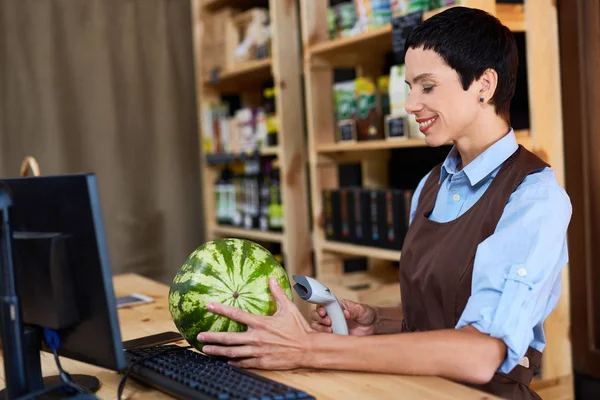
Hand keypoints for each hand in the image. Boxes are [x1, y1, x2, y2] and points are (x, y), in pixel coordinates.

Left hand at [196, 277, 313, 369]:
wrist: (308, 349)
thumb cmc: (298, 328)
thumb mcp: (288, 308)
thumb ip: (278, 293)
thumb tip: (272, 278)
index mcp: (261, 323)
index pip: (236, 315)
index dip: (221, 309)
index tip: (209, 306)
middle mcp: (257, 337)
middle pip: (229, 338)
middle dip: (212, 337)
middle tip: (200, 337)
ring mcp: (258, 351)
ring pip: (233, 353)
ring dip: (218, 351)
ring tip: (206, 350)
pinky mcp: (262, 362)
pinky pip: (244, 363)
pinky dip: (234, 362)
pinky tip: (226, 361)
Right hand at [310, 299, 376, 335]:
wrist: (373, 326)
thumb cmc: (366, 313)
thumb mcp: (361, 310)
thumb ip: (354, 310)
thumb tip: (346, 313)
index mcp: (335, 305)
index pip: (322, 304)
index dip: (319, 308)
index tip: (323, 312)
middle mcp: (331, 315)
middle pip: (315, 315)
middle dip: (319, 318)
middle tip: (328, 321)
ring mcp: (331, 325)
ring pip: (317, 325)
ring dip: (320, 327)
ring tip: (330, 329)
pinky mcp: (334, 335)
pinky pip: (323, 336)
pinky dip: (323, 336)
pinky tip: (330, 336)